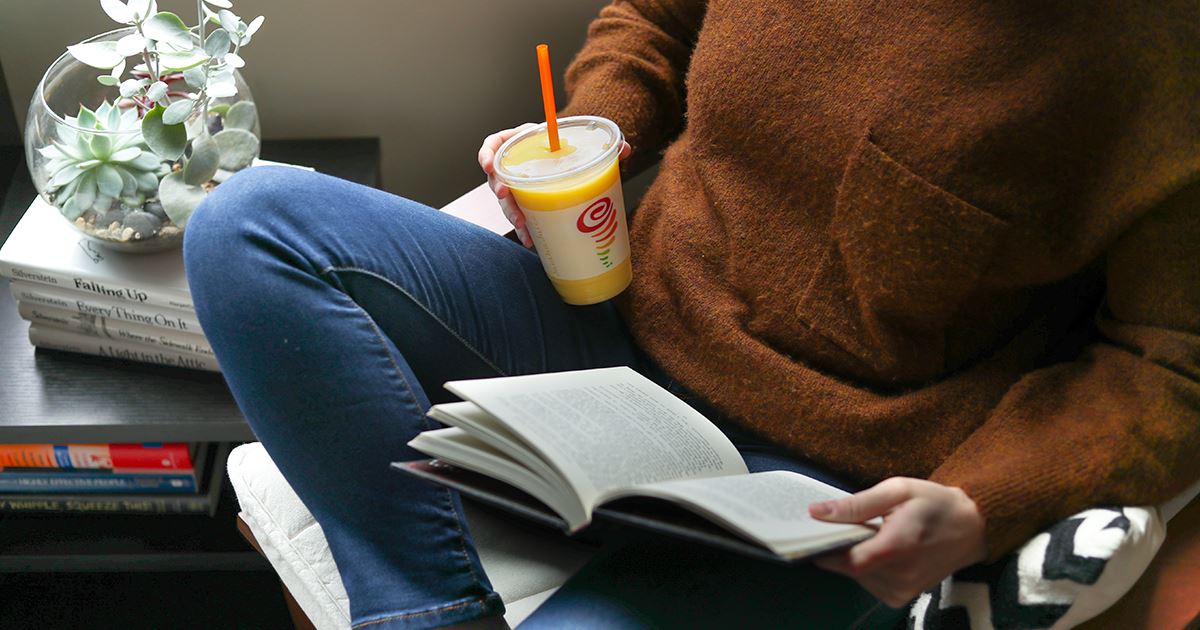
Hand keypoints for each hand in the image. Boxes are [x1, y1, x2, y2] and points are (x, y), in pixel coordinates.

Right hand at [477, 124, 631, 248]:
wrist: (566, 162)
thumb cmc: (566, 149)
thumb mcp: (579, 142)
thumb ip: (601, 145)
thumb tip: (626, 149)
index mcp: (520, 143)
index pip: (493, 145)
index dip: (487, 155)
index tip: (488, 165)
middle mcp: (513, 166)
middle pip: (496, 178)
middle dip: (498, 189)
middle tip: (505, 197)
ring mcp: (515, 186)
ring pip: (506, 201)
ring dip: (512, 214)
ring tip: (522, 226)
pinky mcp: (523, 204)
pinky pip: (519, 216)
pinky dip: (525, 229)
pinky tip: (531, 240)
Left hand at [808, 477, 986, 607]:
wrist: (972, 528)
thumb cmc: (934, 503)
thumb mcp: (897, 491)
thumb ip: (856, 504)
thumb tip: (816, 512)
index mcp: (897, 547)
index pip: (845, 559)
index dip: (825, 546)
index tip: (815, 530)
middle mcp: (899, 576)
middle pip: (848, 568)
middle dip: (841, 546)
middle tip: (849, 524)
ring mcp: (901, 591)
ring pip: (856, 576)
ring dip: (855, 556)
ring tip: (872, 534)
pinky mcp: (901, 598)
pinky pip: (868, 583)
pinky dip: (867, 566)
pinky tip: (881, 549)